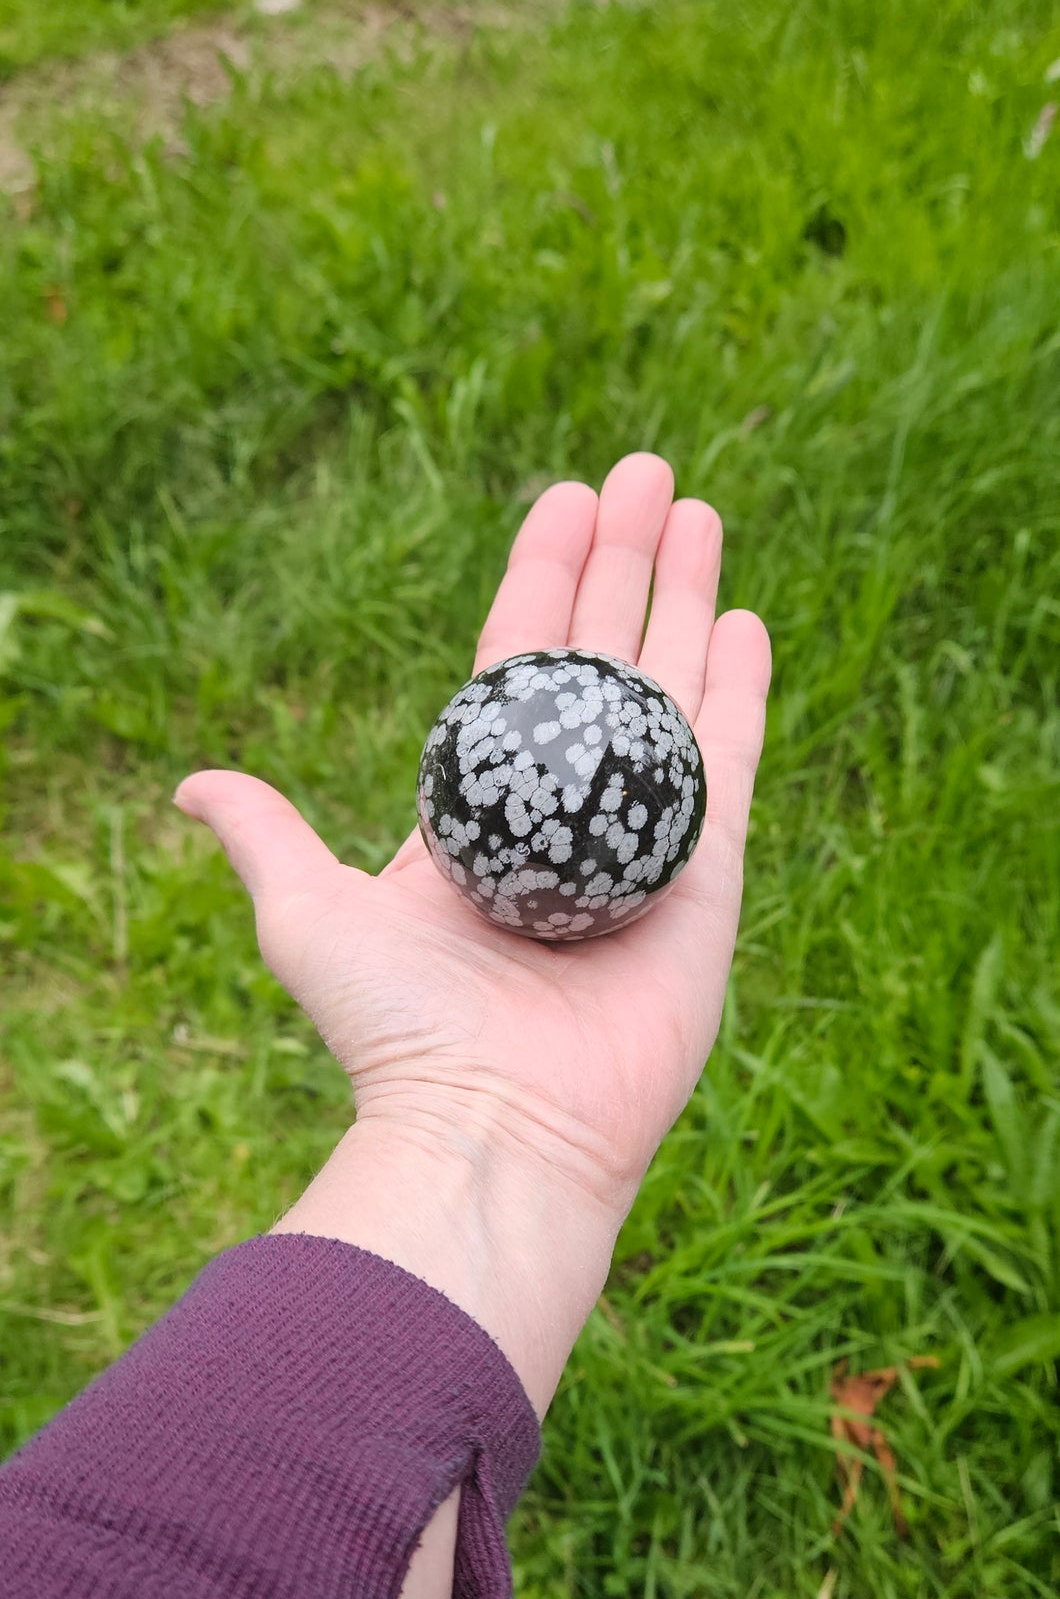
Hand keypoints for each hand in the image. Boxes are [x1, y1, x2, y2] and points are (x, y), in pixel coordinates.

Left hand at [176, 454, 769, 1410]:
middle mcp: (567, 810)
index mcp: (482, 805)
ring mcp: (642, 839)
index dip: (542, 576)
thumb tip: (195, 782)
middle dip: (625, 561)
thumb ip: (269, 836)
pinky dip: (739, 691)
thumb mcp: (309, 915)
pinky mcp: (706, 880)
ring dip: (686, 598)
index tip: (565, 497)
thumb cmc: (397, 1030)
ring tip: (698, 510)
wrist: (496, 1124)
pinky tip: (744, 619)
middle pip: (604, 655)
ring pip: (671, 689)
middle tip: (646, 473)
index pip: (517, 658)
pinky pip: (729, 764)